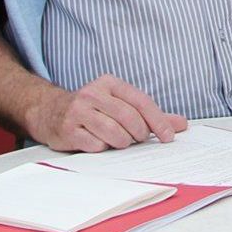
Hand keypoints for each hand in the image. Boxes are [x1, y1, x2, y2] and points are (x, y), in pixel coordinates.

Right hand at [26, 74, 187, 151]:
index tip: (169, 137)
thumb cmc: (93, 110)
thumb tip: (181, 124)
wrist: (50, 112)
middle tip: (139, 140)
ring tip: (120, 142)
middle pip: (129, 118)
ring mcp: (79, 111)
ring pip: (114, 134)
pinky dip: (103, 148)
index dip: (158, 120)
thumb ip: (150, 114)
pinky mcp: (68, 129)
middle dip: (140, 134)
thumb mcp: (120, 104)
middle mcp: (93, 94)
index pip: (141, 101)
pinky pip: (96, 145)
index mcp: (110, 83)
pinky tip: (99, 143)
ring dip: (122, 143)